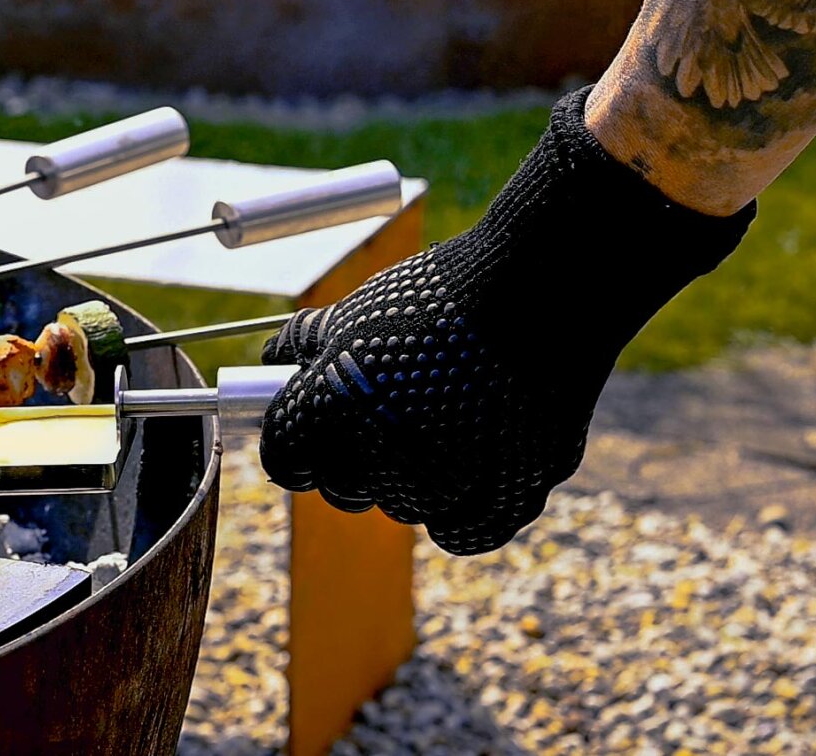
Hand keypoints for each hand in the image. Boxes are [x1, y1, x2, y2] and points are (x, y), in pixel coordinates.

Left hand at [259, 89, 753, 554]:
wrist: (545, 283)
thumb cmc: (442, 292)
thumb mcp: (359, 308)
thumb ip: (306, 343)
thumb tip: (269, 357)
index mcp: (328, 411)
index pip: (285, 459)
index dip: (294, 444)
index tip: (310, 430)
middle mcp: (378, 458)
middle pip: (341, 488)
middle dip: (349, 459)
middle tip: (381, 415)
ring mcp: (445, 484)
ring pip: (402, 507)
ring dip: (409, 477)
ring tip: (440, 416)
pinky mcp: (506, 496)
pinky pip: (460, 532)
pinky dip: (459, 510)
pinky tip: (467, 468)